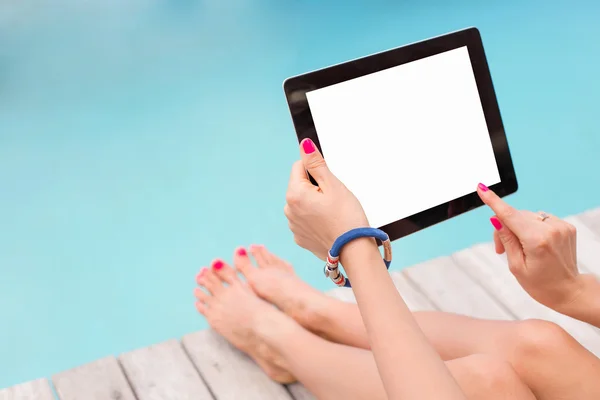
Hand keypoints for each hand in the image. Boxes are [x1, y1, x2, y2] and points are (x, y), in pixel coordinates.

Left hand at [284, 139, 368, 259]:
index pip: (299, 167)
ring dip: (315, 204)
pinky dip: (315, 219)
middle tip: (334, 200)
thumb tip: (304, 145)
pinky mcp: (301, 238)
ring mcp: (293, 226)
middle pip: (300, 186)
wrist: (354, 251)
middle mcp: (289, 210)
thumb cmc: (347, 218)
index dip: (316, 170)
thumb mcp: (333, 184)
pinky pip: (305, 220)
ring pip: (303, 203)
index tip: (329, 183)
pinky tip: (329, 225)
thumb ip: (316, 163)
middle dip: (315, 188)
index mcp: (294, 194)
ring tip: (333, 214)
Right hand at [477, 184, 582, 311]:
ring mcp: (561, 226)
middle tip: (500, 249)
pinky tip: (535, 244)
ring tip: (520, 248)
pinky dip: (534, 228)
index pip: (509, 215)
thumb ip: (506, 239)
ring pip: (528, 216)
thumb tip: (496, 219)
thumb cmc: (540, 284)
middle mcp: (551, 230)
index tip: (481, 188)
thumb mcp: (516, 266)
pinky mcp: (566, 226)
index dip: (493, 202)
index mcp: (537, 241)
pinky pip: (541, 219)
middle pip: (516, 216)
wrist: (569, 291)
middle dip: (505, 228)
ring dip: (519, 228)